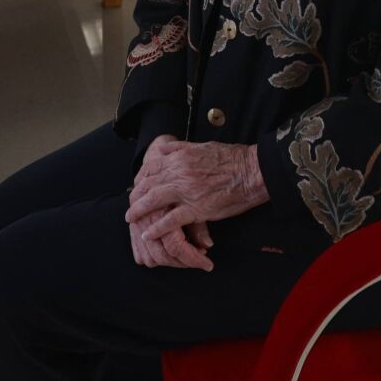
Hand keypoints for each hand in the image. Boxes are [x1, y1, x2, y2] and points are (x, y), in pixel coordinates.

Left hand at [126, 138, 268, 248]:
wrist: (252, 171)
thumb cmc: (231, 158)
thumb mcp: (201, 146)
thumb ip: (180, 148)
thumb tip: (163, 147)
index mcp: (179, 156)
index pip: (150, 167)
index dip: (140, 179)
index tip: (136, 186)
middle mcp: (178, 172)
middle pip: (147, 185)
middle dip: (135, 197)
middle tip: (129, 206)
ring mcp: (186, 191)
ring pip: (154, 201)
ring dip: (139, 211)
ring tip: (131, 219)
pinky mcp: (197, 209)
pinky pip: (171, 220)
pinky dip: (157, 228)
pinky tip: (148, 234)